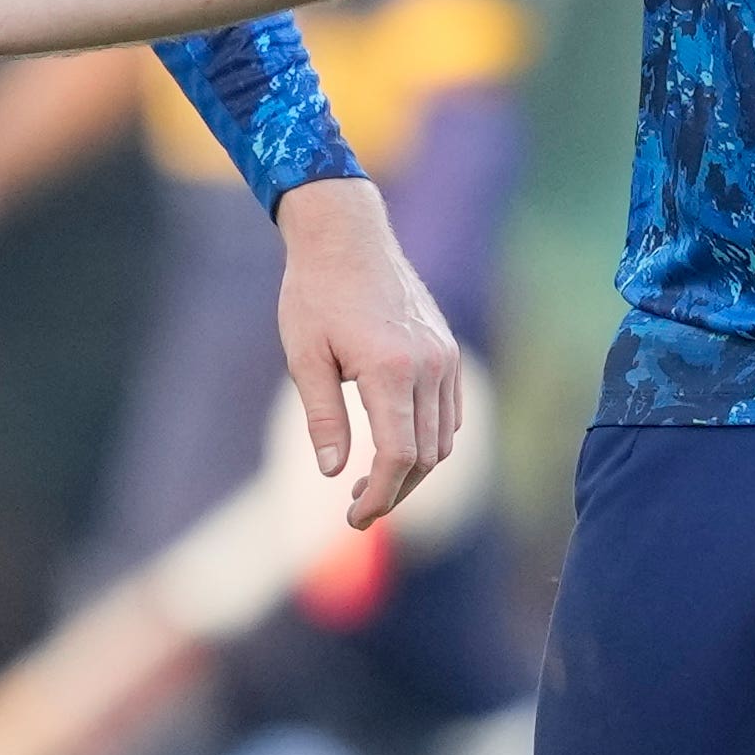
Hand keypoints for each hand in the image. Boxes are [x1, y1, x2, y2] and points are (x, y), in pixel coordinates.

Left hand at [272, 177, 463, 528]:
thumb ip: (322, 418)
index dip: (380, 496)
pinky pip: (449, 413)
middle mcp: (428, 365)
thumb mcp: (305, 357)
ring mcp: (444, 357)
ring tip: (371, 481)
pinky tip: (393, 444)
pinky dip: (428, 440)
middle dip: (395, 491)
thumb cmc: (314, 294)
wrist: (345, 237)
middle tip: (356, 507)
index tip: (353, 516)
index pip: (399, 456)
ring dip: (413, 470)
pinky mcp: (447, 351)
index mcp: (390, 369)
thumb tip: (334, 473)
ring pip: (443, 439)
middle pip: (425, 456)